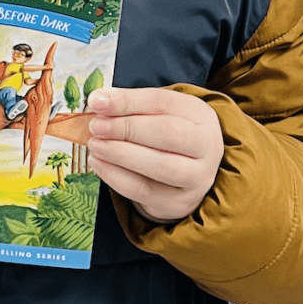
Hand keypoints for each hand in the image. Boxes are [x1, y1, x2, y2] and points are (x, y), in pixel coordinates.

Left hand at [86, 88, 223, 223]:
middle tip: (96, 126)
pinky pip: (145, 192)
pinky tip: (99, 164)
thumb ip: (130, 105)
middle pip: (168, 134)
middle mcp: (207, 147)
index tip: (97, 102)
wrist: (188, 171)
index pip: (163, 102)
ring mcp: (197, 178)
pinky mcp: (179, 202)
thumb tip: (98, 101)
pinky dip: (116, 177)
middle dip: (126, 128)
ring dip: (121, 154)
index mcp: (200, 115)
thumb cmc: (167, 133)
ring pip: (160, 167)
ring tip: (95, 145)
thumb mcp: (157, 112)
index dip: (128, 101)